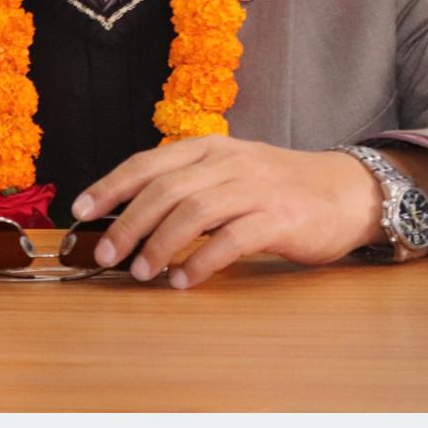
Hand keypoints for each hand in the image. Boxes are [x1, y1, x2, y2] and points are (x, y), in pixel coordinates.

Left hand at [70, 138, 386, 287]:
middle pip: (164, 189)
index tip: (81, 209)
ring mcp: (255, 188)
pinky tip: (183, 280)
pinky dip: (201, 262)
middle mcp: (228, 162)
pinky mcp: (280, 217)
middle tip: (106, 254)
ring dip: (159, 244)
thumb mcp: (229, 173)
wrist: (346, 191)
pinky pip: (231, 240)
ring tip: (141, 272)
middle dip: (127, 223)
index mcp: (209, 148)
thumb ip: (187, 186)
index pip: (148, 162)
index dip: (111, 185)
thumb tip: (129, 218)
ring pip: (193, 212)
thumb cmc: (278, 188)